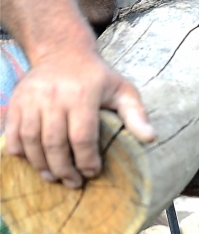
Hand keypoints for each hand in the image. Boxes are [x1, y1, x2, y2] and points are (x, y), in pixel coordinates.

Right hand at [5, 48, 154, 187]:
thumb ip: (136, 115)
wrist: (63, 51)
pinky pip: (12, 131)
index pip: (82, 137)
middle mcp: (53, 96)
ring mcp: (31, 98)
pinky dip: (18, 150)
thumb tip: (151, 138)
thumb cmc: (98, 77)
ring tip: (53, 177)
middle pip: (54, 143)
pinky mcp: (16, 100)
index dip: (87, 160)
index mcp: (82, 94)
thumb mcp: (123, 90)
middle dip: (64, 168)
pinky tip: (31, 161)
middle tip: (73, 183)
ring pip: (31, 140)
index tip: (93, 172)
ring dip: (41, 164)